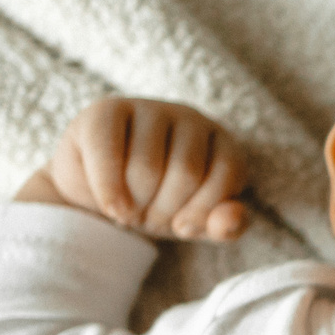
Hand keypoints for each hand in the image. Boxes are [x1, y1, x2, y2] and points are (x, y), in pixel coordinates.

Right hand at [15, 96, 251, 240]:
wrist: (101, 199)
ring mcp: (147, 108)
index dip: (203, 211)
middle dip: (165, 210)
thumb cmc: (159, 207)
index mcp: (220, 140)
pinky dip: (110, 191)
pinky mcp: (105, 111)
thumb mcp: (195, 222)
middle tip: (149, 218)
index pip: (228, 172)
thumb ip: (224, 226)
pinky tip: (112, 206)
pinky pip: (109, 155)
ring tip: (129, 210)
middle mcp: (188, 117)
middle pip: (186, 172)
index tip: (182, 227)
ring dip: (136, 205)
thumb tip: (233, 219)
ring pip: (147, 167)